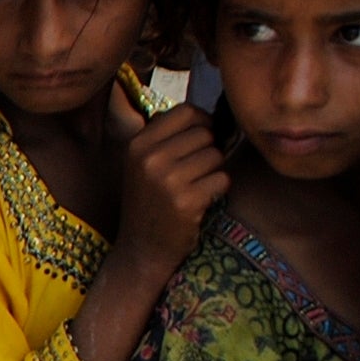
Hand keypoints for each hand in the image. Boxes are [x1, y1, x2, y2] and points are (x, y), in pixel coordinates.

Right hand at [113, 100, 227, 274]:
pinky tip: (198, 202)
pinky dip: (216, 191)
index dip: (202, 123)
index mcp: (137, 144)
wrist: (142, 248)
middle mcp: (149, 158)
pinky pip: (221, 179)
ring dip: (213, 172)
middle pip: (205, 133)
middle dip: (208, 150)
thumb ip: (168, 136)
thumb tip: (213, 115)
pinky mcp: (186, 200)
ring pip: (216, 156)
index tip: (199, 142)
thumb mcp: (143, 164)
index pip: (187, 111)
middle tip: (194, 172)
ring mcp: (167, 179)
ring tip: (194, 187)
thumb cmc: (150, 202)